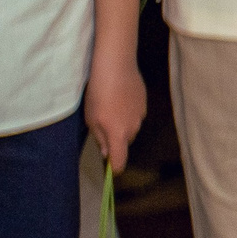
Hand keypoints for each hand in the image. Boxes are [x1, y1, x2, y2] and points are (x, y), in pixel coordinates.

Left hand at [82, 47, 145, 171]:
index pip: (120, 160)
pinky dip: (127, 112)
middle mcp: (133, 128)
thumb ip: (100, 138)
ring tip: (109, 108)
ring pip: (131, 127)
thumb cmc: (98, 95)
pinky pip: (135, 114)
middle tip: (101, 126)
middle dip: (116, 140)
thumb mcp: (92, 119)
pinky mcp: (144, 102)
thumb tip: (106, 151)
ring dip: (122, 124)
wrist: (116, 68)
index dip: (115, 167)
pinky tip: (118, 98)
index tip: (111, 169)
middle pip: (126, 142)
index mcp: (118, 135)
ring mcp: (141, 114)